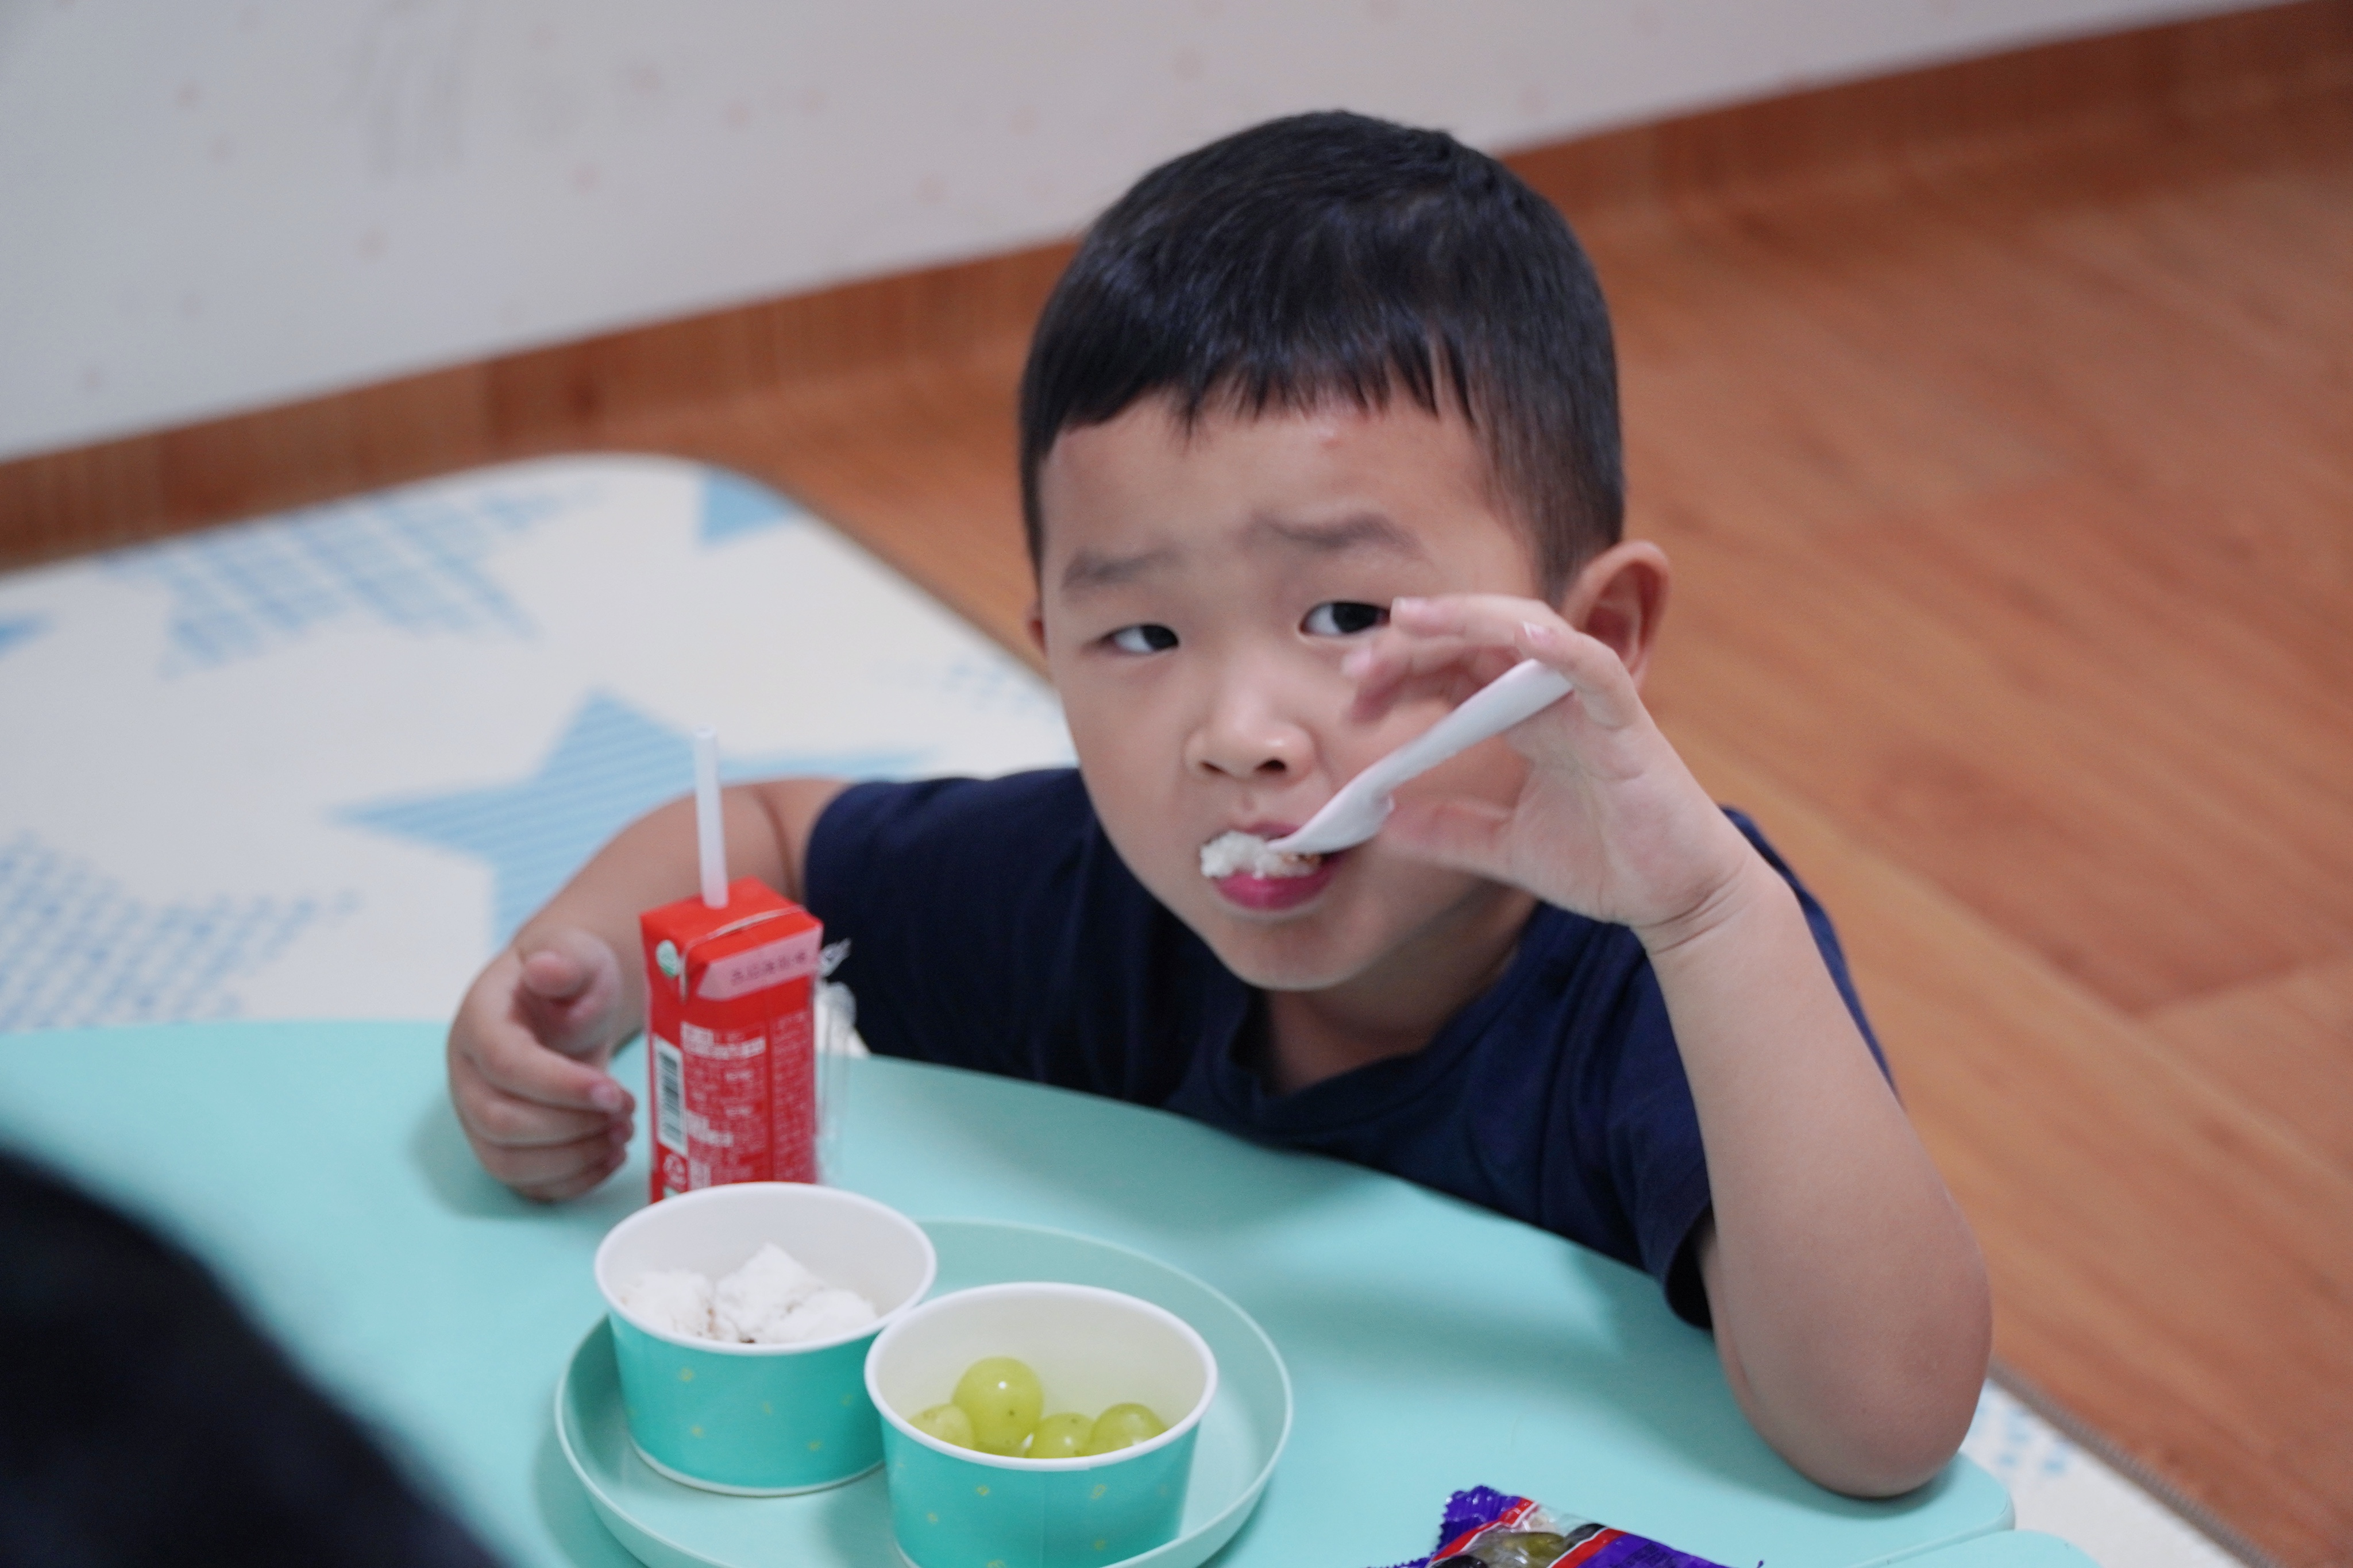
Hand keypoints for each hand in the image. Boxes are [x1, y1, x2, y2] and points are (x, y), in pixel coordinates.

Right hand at [446, 926, 635, 1200]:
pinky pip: (524, 1183)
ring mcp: (479, 1115)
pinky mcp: (503, 1144)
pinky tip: (609, 1157)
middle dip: (571, 1127)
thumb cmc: (571, 978)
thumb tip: (546, 969)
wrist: (565, 1002)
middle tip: (626, 1114)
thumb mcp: (576, 953)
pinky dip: (569, 1182)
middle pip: (500, 1122)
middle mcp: (468, 1075)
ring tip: (622, 1135)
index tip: (614, 1092)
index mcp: (479, 1023)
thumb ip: (564, 959)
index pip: (504, 1064)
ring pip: (507, 1162)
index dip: (559, 1086)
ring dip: (572, 1160)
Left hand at [1343, 593, 1758, 944]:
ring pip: (1528, 632)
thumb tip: (1380, 820)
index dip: (1398, 674)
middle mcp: (1551, 698)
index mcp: (1521, 717)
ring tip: (1414, 619)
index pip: (1451, 669)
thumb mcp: (1503, 848)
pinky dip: (1564, 647)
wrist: (1677, 900)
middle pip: (1475, 642)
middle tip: (1356, 667)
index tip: (1353, 703)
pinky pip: (1597, 669)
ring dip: (1469, 620)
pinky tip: (1525, 638)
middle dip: (1413, 644)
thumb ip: (1447, 832)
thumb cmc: (1606, 861)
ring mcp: (1590, 704)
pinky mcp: (1629, 724)